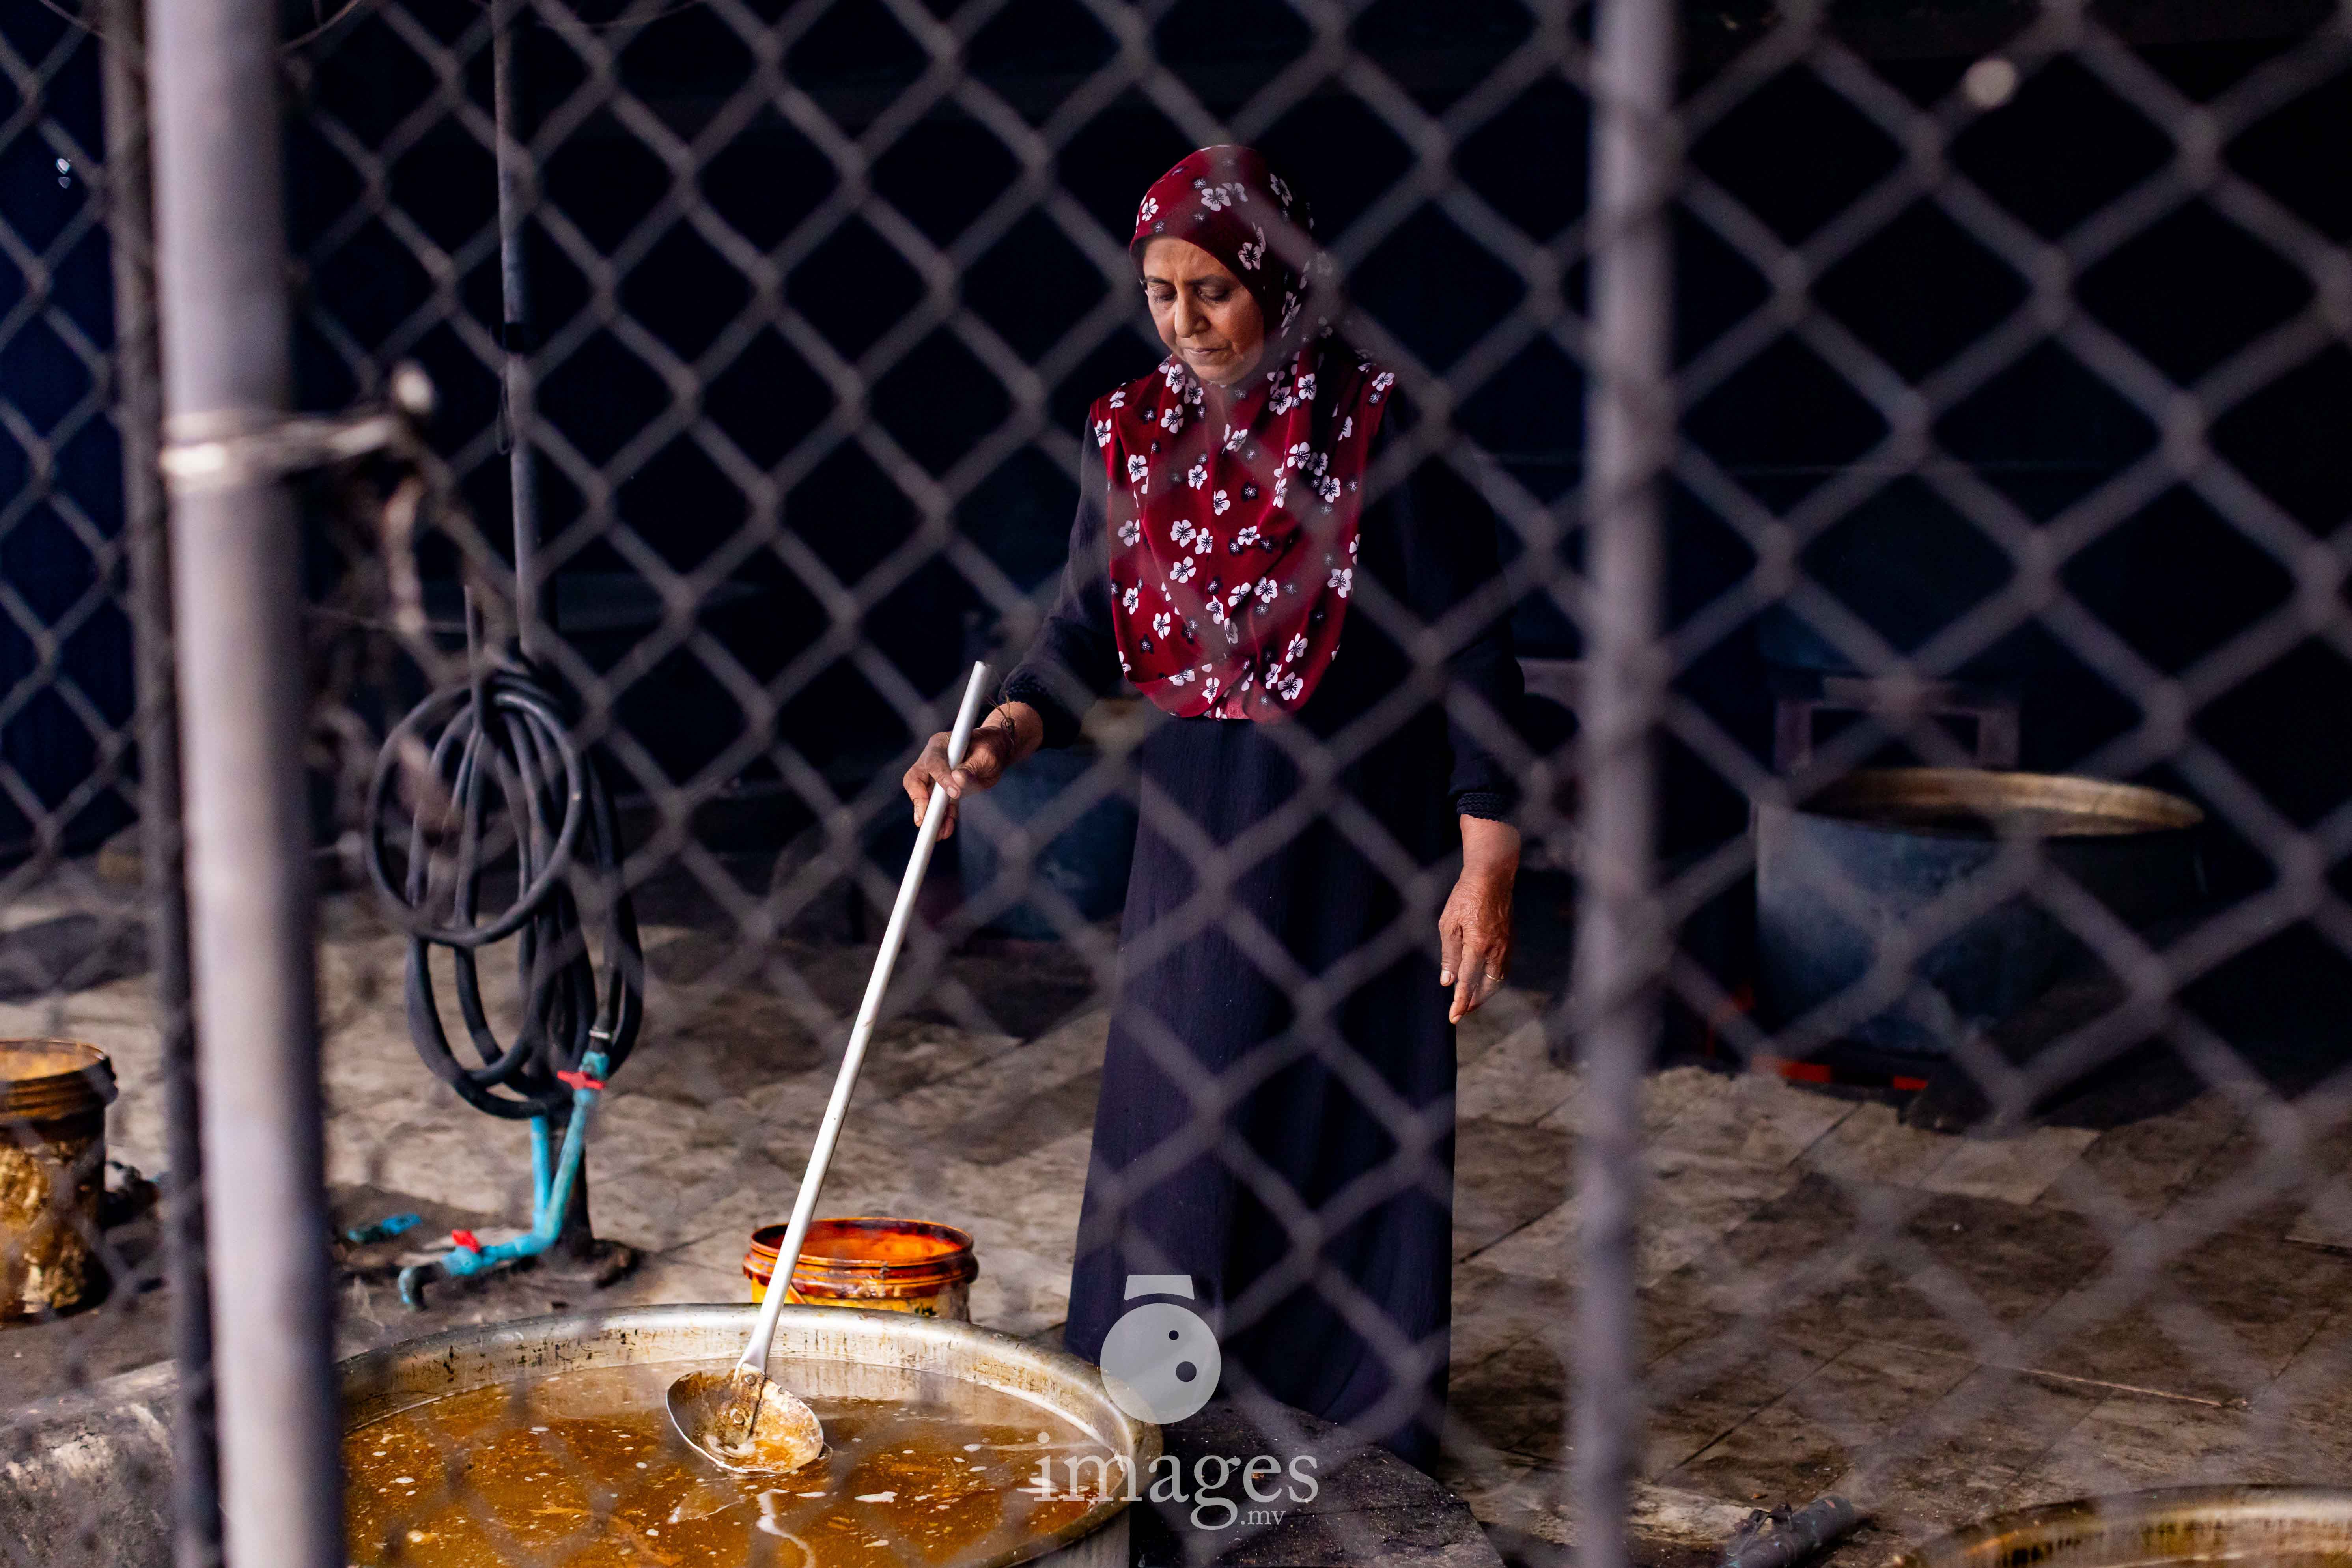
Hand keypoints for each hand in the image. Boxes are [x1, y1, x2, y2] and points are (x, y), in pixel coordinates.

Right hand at [902, 701, 1041, 840]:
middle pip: (915, 781)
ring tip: (940, 833)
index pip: (933, 762)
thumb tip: (957, 780)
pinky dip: (942, 818)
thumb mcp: (986, 755)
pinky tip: (946, 830)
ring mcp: (935, 776)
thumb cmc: (991, 747)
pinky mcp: (942, 790)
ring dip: (931, 816)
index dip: (941, 779)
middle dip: (920, 802)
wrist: (996, 751)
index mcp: (940, 744)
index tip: (954, 793)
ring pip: (924, 798)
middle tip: (926, 821)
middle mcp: (932, 760)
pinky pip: (939, 806)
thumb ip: (972, 767)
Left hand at [1439, 816, 1518, 1023]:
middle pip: (1488, 987)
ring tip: (1471, 1000)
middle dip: (1475, 1002)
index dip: (1461, 1002)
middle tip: (1461, 1011)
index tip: (1454, 1017)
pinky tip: (1483, 980)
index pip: (1468, 983)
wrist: (1492, 875)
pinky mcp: (1510, 939)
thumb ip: (1449, 955)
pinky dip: (1493, 979)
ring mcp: (1506, 945)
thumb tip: (1447, 981)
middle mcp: (1496, 949)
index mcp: (1478, 945)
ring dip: (1485, 992)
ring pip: (1498, 979)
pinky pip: (1503, 967)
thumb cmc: (1465, 896)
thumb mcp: (1448, 924)